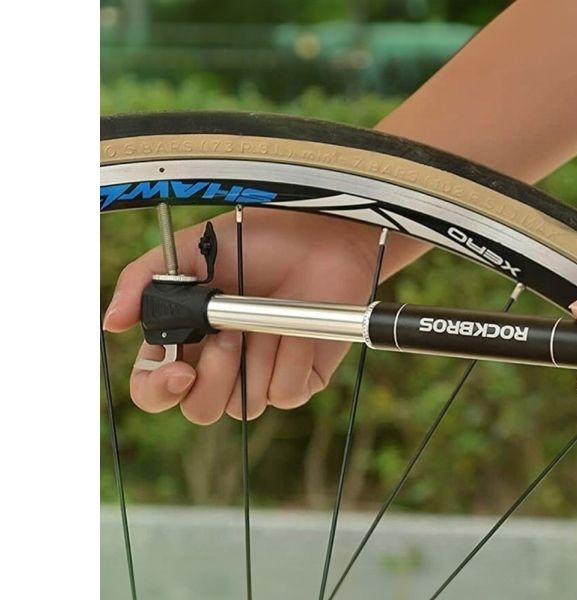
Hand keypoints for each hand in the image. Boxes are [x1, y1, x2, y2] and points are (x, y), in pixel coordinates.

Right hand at [104, 210, 384, 423]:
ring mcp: (261, 374)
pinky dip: (290, 359)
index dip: (159, 391)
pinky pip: (286, 393)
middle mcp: (222, 363)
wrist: (324, 239)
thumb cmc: (261, 240)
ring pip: (244, 406)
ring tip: (269, 321)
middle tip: (230, 335)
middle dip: (213, 377)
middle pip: (200, 409)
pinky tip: (297, 331)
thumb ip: (147, 281)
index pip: (155, 389)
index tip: (179, 372)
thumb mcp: (196, 250)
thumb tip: (113, 322)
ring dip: (256, 361)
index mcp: (188, 339)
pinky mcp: (300, 379)